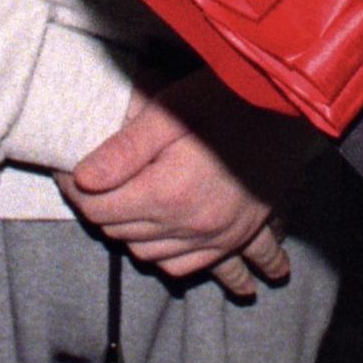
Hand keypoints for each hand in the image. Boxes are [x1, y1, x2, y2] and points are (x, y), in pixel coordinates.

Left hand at [60, 74, 311, 295]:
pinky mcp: (238, 234)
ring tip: (122, 205)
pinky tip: (166, 239)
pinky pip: (191, 266)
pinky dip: (170, 257)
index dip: (74, 188)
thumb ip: (125, 148)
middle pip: (121, 231)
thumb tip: (81, 177)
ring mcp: (218, 234)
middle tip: (87, 181)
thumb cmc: (233, 95)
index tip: (65, 171)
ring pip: (150, 254)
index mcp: (170, 192)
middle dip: (99, 207)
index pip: (99, 207)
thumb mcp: (174, 108)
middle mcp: (192, 223)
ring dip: (130, 233)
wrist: (296, 104)